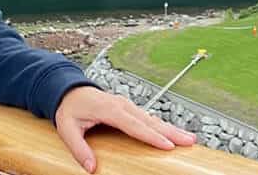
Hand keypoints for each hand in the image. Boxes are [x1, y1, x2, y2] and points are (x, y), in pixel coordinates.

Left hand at [54, 85, 195, 172]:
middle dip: (171, 132)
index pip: (135, 126)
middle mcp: (122, 106)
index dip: (152, 136)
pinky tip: (172, 133)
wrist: (67, 90)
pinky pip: (147, 118)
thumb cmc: (68, 109)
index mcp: (110, 110)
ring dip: (171, 128)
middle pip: (150, 121)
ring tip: (188, 138)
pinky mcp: (128, 108)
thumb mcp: (68, 129)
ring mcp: (127, 105)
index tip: (168, 145)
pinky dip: (162, 126)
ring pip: (152, 119)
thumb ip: (79, 149)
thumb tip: (90, 168)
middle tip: (189, 141)